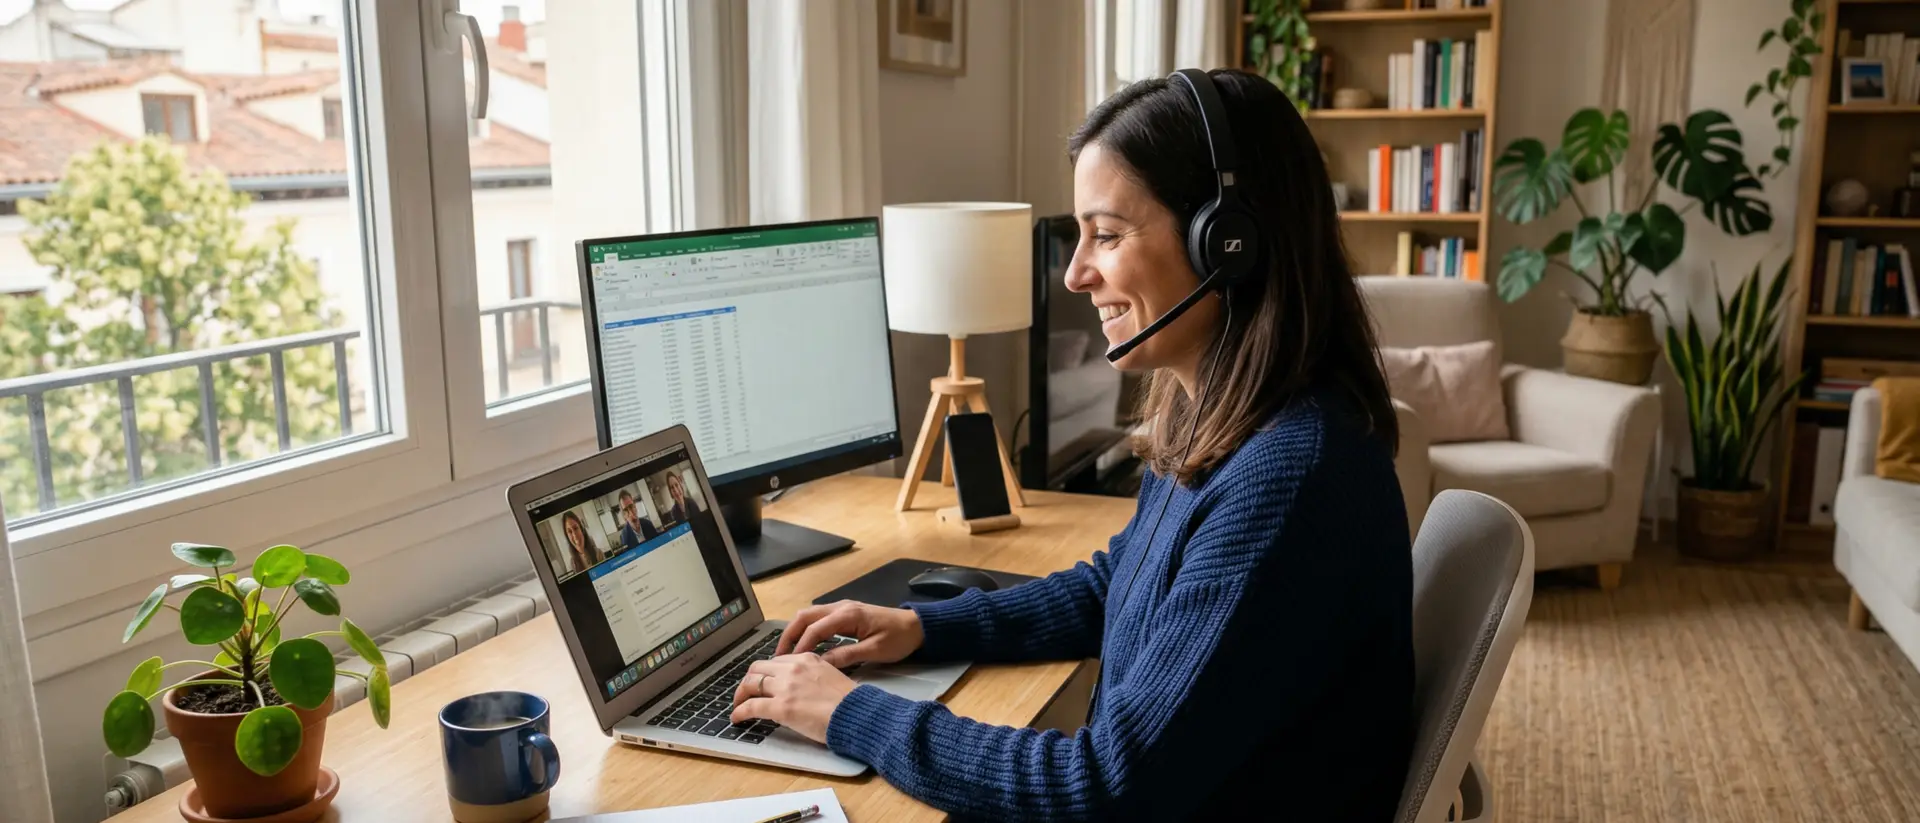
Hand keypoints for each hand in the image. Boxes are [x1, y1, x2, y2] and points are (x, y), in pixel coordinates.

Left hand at [730, 654, 857, 741]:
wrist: (856, 714)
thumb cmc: (849, 701)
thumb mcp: (830, 676)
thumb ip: (811, 676)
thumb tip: (800, 687)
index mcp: (806, 658)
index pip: (775, 661)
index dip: (764, 673)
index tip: (762, 682)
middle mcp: (793, 668)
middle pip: (757, 668)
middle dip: (748, 681)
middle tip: (745, 693)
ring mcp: (785, 687)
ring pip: (750, 684)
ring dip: (739, 695)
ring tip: (738, 705)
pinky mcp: (780, 707)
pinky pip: (751, 706)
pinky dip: (740, 712)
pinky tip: (737, 718)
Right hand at [777, 600, 923, 666]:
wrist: (918, 626)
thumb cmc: (899, 639)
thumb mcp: (874, 651)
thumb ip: (846, 656)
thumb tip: (821, 664)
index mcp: (848, 615)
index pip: (815, 629)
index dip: (800, 646)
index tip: (789, 663)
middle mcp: (841, 607)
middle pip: (805, 616)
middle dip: (789, 635)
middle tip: (778, 656)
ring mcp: (842, 608)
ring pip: (809, 615)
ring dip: (795, 631)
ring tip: (786, 652)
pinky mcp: (845, 613)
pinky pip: (819, 619)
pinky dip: (806, 630)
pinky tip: (804, 646)